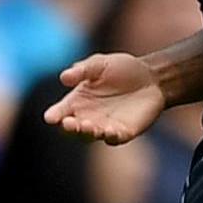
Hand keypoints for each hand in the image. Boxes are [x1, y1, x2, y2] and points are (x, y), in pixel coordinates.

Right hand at [45, 52, 164, 143]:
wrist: (152, 78)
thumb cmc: (122, 69)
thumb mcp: (100, 64)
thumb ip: (83, 70)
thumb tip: (64, 77)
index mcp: (77, 101)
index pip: (61, 112)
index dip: (54, 115)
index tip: (51, 117)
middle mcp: (87, 116)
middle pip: (72, 128)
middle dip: (69, 128)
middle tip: (68, 123)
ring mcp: (105, 126)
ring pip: (91, 135)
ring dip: (88, 132)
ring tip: (87, 125)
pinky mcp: (123, 132)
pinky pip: (114, 139)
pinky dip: (111, 137)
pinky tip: (109, 131)